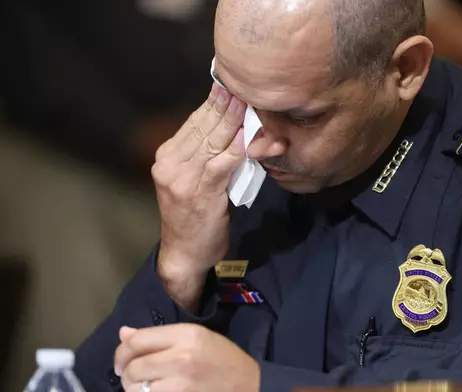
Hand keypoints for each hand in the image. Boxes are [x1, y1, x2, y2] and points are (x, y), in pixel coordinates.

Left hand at [115, 325, 259, 391]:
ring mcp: (180, 384)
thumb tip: (124, 333)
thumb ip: (159, 336)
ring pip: (136, 389)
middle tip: (132, 377)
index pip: (137, 341)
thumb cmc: (222, 359)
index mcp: (186, 335)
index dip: (122, 352)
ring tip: (145, 388)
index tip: (122, 361)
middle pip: (133, 367)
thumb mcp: (196, 337)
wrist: (248, 385)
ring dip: (134, 390)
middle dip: (126, 374)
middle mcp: (181, 358)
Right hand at [151, 84, 245, 310]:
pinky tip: (252, 138)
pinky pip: (222, 164)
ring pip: (214, 141)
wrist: (184, 254)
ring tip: (253, 104)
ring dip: (237, 122)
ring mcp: (182, 177)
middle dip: (228, 105)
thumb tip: (234, 131)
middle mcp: (170, 162)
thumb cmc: (195, 218)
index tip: (233, 85)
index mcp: (168, 155)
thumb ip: (209, 156)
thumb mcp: (196, 181)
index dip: (215, 103)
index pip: (195, 122)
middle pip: (204, 127)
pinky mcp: (198, 192)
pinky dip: (238, 149)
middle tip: (247, 86)